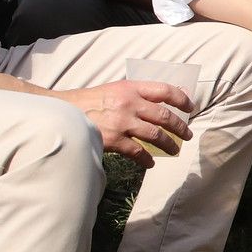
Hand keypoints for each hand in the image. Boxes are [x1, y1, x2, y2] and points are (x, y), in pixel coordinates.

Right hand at [61, 79, 193, 165]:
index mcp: (130, 87)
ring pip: (156, 135)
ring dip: (169, 145)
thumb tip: (161, 101)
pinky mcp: (113, 140)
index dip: (182, 98)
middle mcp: (129, 103)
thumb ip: (135, 94)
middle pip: (165, 116)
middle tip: (187, 135)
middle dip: (180, 127)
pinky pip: (137, 152)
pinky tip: (150, 163)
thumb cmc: (88, 101)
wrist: (62, 112)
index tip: (190, 108)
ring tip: (174, 150)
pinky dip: (146, 159)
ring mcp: (122, 122)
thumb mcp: (114, 89)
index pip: (165, 90)